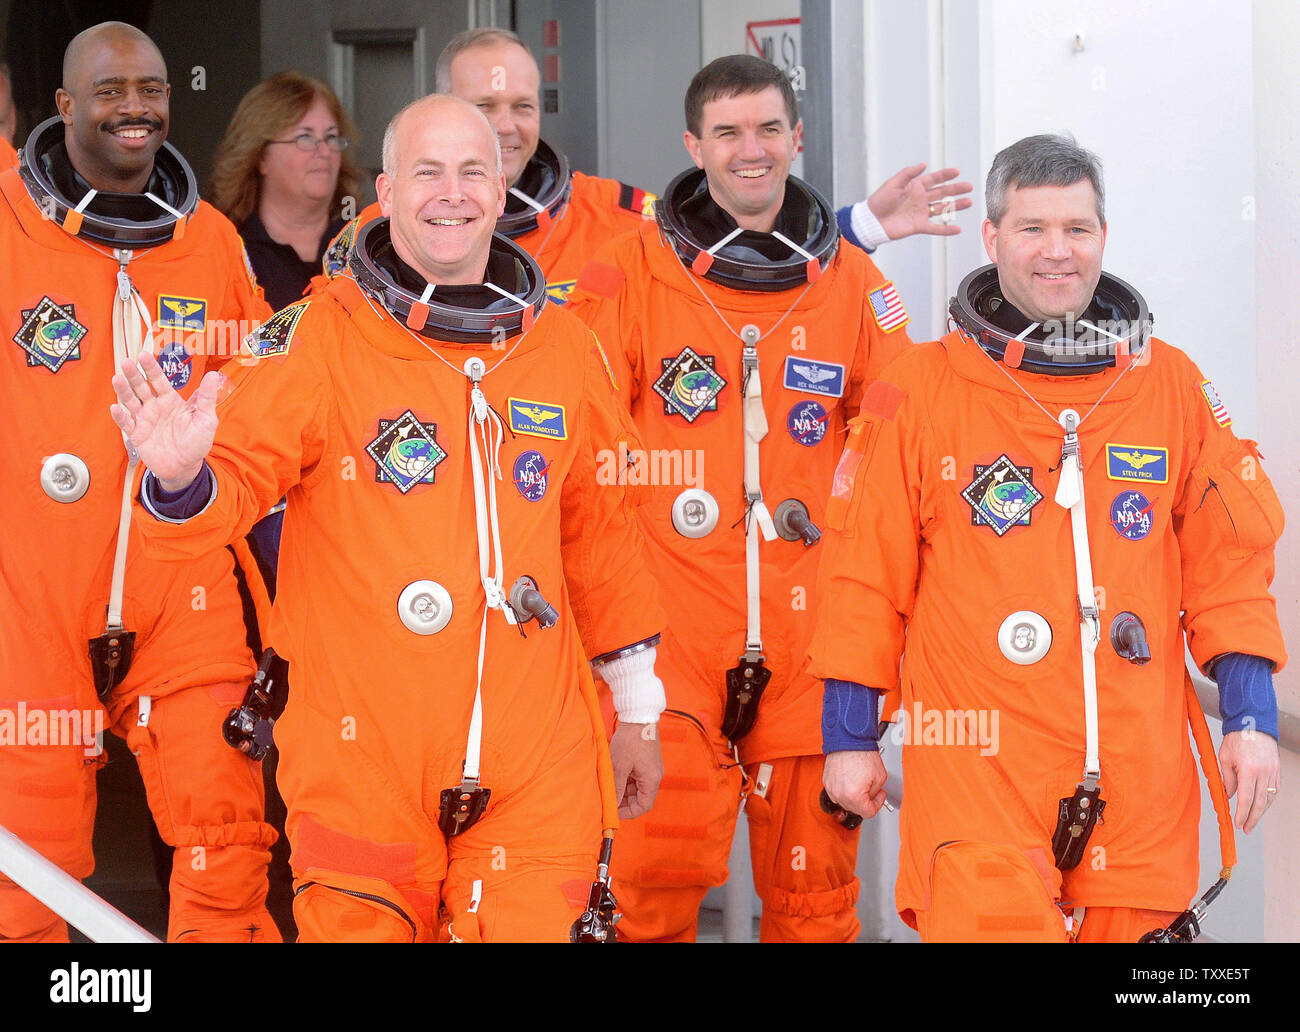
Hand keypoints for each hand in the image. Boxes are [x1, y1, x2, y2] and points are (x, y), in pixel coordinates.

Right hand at [110, 350, 221, 490]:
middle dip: (134, 375)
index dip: (151, 368)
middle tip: (127, 362)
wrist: (186, 467)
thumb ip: (207, 398)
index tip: (143, 355)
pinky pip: (127, 424)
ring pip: (131, 402)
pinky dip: (120, 416)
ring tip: (117, 379)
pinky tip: (115, 407)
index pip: (159, 380)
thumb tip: (214, 375)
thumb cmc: (197, 442)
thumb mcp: (206, 419)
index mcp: (171, 400)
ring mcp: (145, 420)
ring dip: (124, 391)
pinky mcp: (137, 435)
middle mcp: (155, 407)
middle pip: (142, 387)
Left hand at [609, 721, 661, 819]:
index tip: (613, 812)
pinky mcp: (645, 761)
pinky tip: (613, 776)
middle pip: (640, 798)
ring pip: (636, 788)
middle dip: (624, 802)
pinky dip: (624, 780)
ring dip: (622, 790)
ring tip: (608, 787)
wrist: (639, 716)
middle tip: (607, 800)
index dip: (628, 812)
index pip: (643, 806)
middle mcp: (653, 776)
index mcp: (651, 780)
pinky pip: (635, 777)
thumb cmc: (630, 740)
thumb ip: (616, 787)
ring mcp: (650, 769)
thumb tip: (611, 805)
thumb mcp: (619, 766)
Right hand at [823, 749, 888, 818]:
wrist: (848, 739)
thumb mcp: (880, 777)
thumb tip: (871, 797)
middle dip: (865, 801)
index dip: (877, 804)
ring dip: (854, 797)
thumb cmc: (862, 753)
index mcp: (853, 796)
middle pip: (855, 809)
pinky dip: (844, 790)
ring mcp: (831, 788)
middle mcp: (839, 794)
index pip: (868, 812)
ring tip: (861, 784)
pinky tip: (851, 780)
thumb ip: (876, 793)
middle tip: (872, 790)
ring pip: (845, 802)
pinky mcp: (827, 782)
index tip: (879, 796)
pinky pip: (837, 793)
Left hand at [867, 163, 973, 239]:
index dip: (945, 175)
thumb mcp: (892, 184)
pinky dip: (945, 229)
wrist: (871, 221)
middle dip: (956, 190)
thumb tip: (923, 165)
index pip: (934, 179)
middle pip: (942, 193)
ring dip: (955, 206)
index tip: (957, 172)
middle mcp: (920, 199)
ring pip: (942, 208)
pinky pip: (935, 228)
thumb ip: (908, 174)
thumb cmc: (879, 201)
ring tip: (969, 202)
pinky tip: (957, 229)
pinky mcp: (918, 226)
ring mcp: (921, 212)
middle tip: (969, 187)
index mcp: (915, 187)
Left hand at [1219, 729, 1279, 832]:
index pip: (1246, 798)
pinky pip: (1274, 790)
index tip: (1238, 824)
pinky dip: (1268, 801)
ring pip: (1269, 799)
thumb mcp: (1225, 758)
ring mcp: (1273, 772)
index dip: (1242, 814)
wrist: (1253, 724)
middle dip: (1252, 818)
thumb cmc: (1236, 739)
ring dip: (1261, 812)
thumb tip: (1230, 796)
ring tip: (1252, 822)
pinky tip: (1261, 807)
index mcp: (1249, 770)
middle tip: (1246, 829)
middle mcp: (1264, 773)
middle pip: (1260, 803)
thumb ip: (1228, 779)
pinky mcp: (1277, 770)